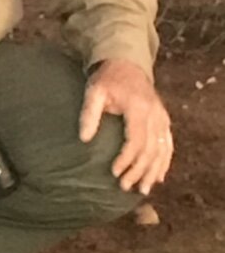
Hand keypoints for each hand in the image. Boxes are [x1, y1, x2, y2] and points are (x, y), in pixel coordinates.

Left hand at [78, 58, 173, 193]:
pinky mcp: (163, 120)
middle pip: (151, 149)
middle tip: (124, 186)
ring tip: (142, 189)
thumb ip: (88, 114)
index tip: (114, 172)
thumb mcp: (94, 91)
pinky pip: (168, 144)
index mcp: (138, 107)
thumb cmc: (107, 79)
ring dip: (153, 171)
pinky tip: (158, 177)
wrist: (127, 64)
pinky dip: (164, 162)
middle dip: (138, 170)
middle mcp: (155, 114)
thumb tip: (83, 139)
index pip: (136, 139)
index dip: (126, 158)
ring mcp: (162, 117)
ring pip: (163, 149)